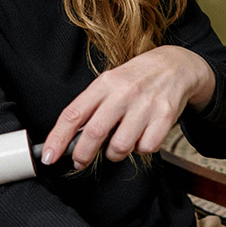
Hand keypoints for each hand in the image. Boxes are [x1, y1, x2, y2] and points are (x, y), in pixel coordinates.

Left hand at [40, 46, 214, 169]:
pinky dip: (141, 148)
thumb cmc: (137, 77)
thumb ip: (92, 106)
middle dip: (82, 154)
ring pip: (120, 147)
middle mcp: (124, 93)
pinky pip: (145, 148)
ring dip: (115, 152)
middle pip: (94, 133)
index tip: (49, 156)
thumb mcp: (111, 82)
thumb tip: (70, 137)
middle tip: (80, 161)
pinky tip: (141, 135)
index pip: (74, 113)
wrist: (177, 65)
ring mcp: (146, 105)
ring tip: (119, 141)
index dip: (57, 138)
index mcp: (105, 83)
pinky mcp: (165, 117)